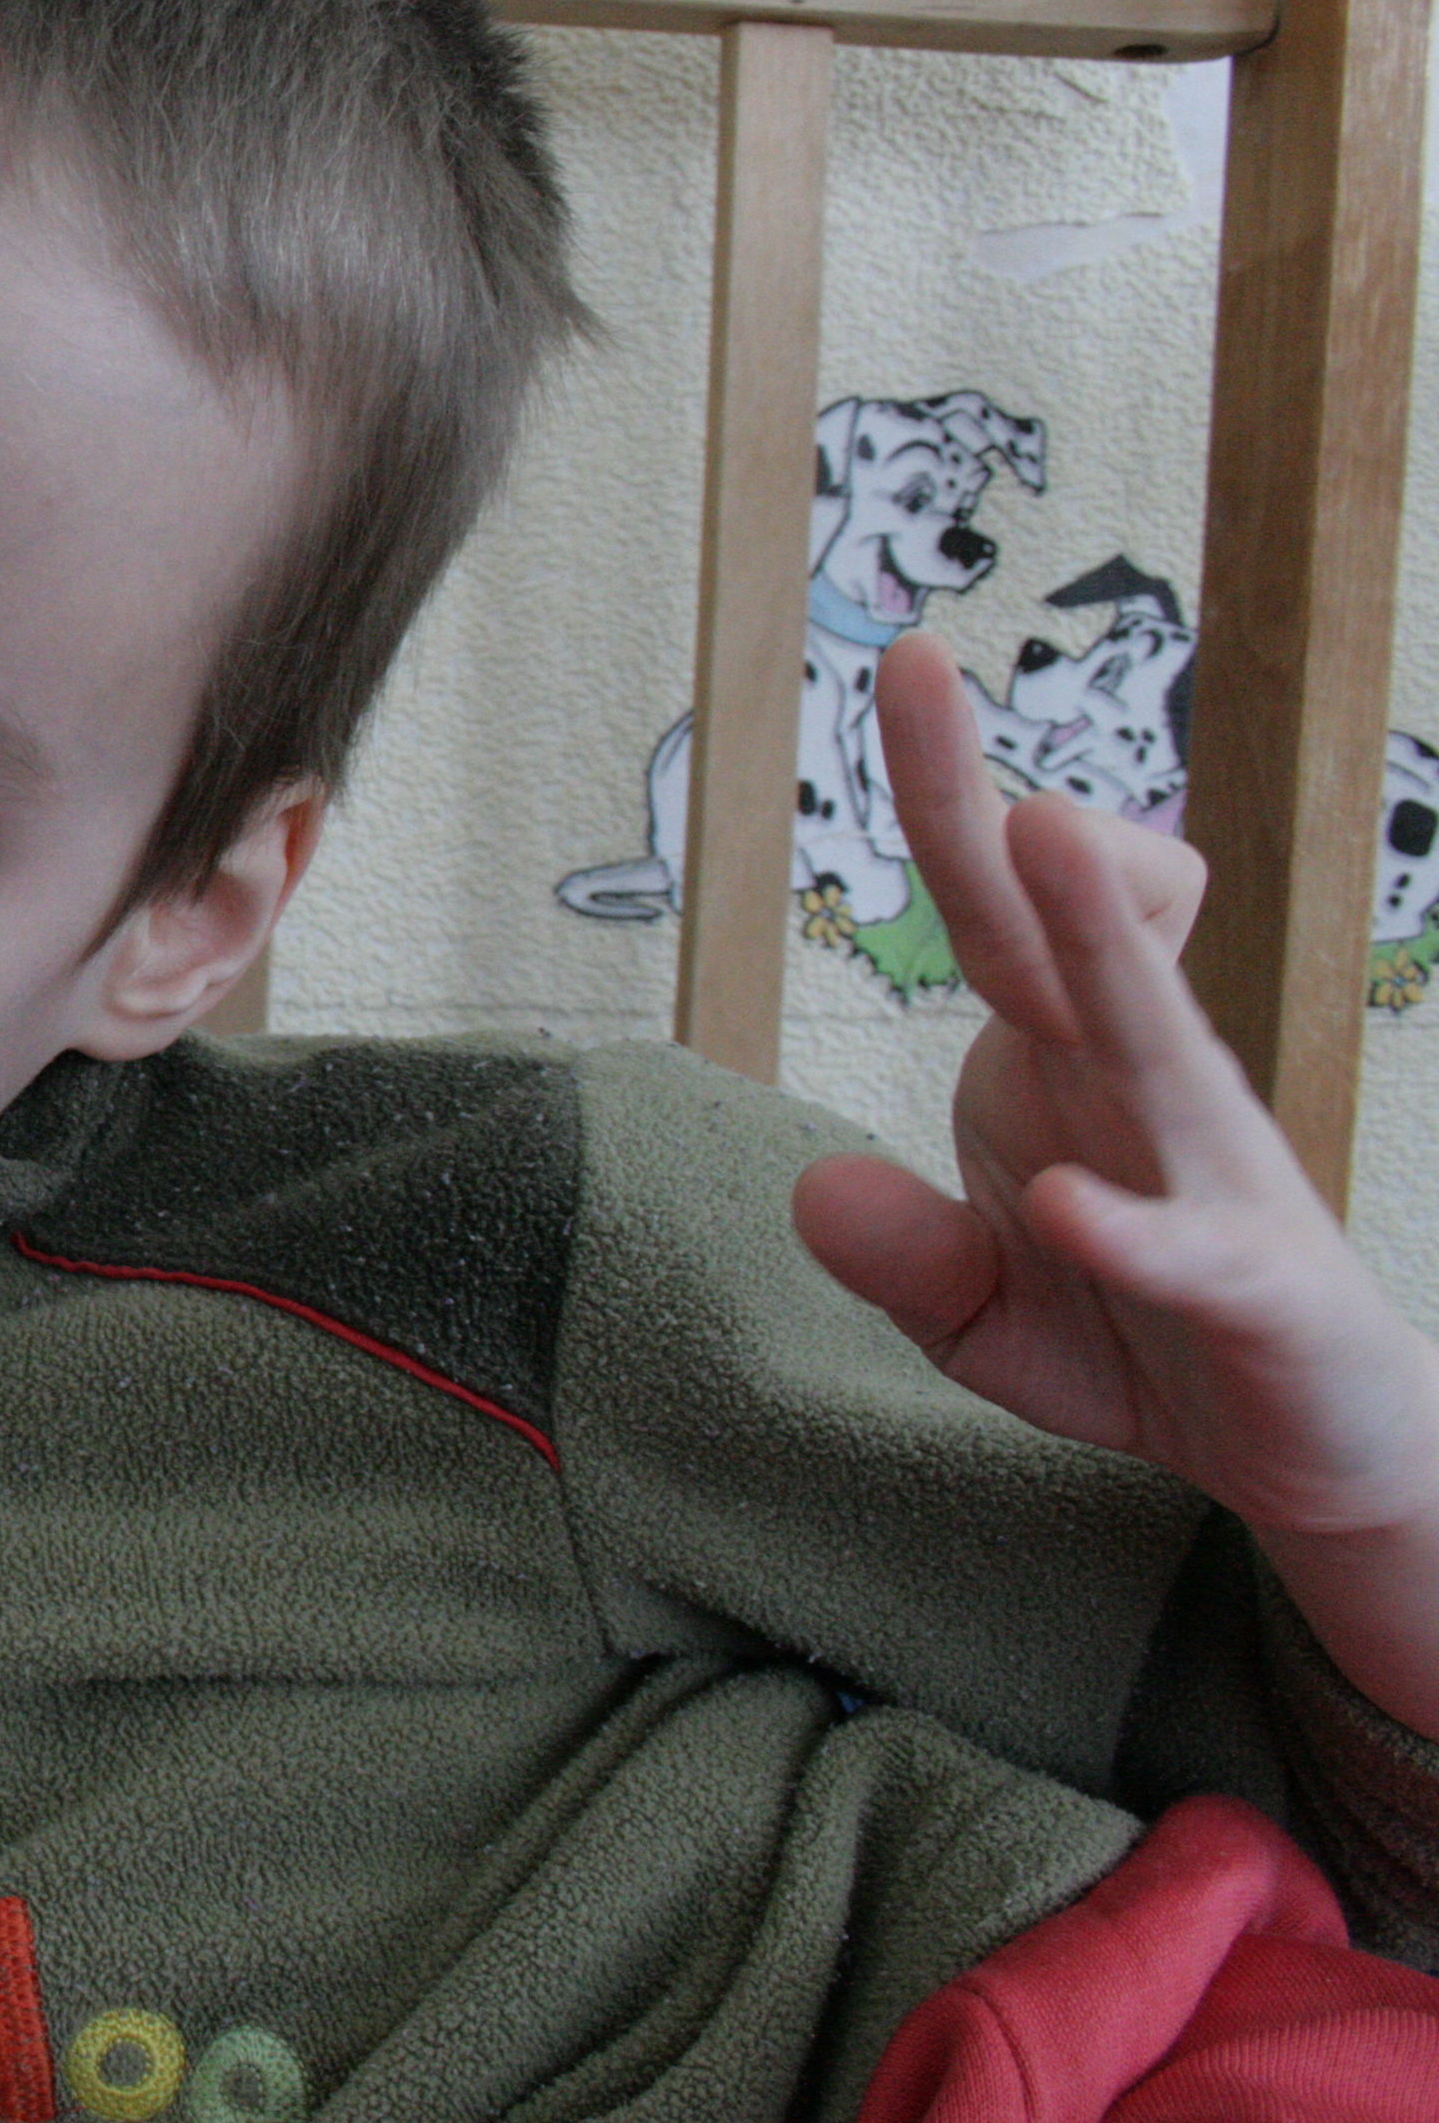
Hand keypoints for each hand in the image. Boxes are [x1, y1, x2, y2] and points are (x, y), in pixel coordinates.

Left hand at [791, 633, 1438, 1728]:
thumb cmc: (1144, 1339)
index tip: (907, 666)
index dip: (943, 793)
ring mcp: (1210, 1170)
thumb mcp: (980, 1318)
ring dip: (1099, 934)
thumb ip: (900, 1257)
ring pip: (1154, 1026)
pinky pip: (1190, 1240)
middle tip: (918, 672)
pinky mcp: (1257, 1285)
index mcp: (1059, 1060)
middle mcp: (1139, 1081)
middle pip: (1050, 923)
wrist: (1305, 1456)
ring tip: (1044, 830)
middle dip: (983, 800)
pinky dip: (1126, 1226)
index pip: (988, 907)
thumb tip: (816, 1193)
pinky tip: (1060, 1209)